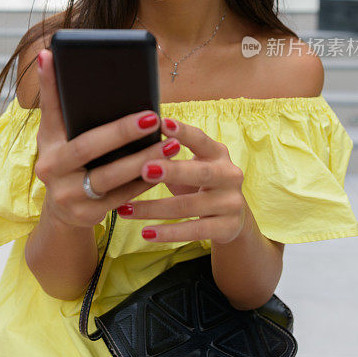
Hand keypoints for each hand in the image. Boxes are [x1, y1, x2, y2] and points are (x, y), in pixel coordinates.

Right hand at [34, 50, 182, 228]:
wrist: (62, 212)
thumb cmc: (66, 159)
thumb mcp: (56, 132)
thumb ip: (55, 98)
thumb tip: (48, 53)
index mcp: (47, 144)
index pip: (54, 112)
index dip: (54, 88)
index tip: (66, 63)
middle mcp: (51, 171)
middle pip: (89, 149)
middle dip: (122, 133)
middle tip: (154, 118)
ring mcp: (68, 196)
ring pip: (111, 177)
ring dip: (143, 160)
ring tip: (170, 144)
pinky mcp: (87, 215)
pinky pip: (122, 197)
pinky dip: (144, 182)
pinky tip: (165, 168)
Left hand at [117, 117, 245, 245]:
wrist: (232, 218)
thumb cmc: (200, 184)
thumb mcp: (193, 165)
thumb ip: (170, 154)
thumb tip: (134, 141)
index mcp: (218, 154)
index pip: (200, 139)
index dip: (183, 132)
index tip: (161, 123)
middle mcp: (229, 175)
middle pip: (200, 173)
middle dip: (171, 171)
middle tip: (144, 169)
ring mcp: (231, 203)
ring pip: (189, 206)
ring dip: (154, 208)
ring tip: (125, 209)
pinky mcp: (228, 227)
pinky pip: (194, 231)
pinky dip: (168, 233)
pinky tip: (146, 233)